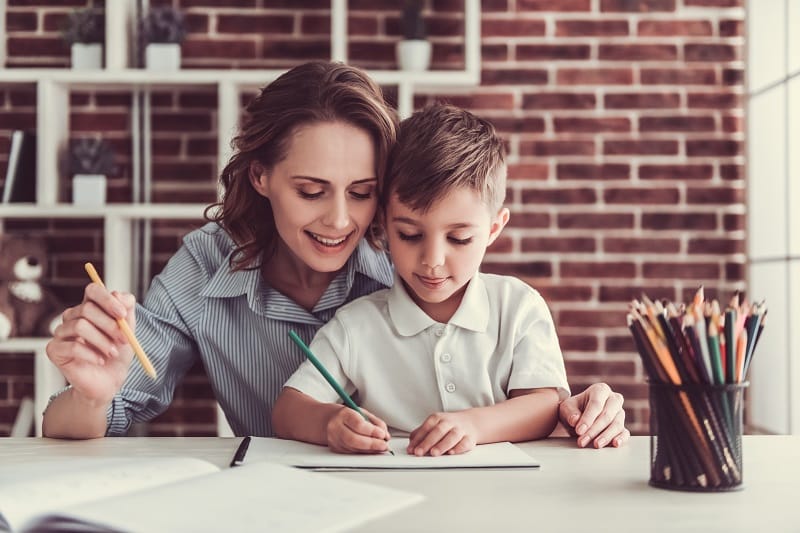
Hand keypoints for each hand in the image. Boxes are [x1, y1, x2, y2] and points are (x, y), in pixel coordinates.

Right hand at [45, 282, 136, 406]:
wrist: (108, 382)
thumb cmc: (117, 354)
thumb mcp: (128, 330)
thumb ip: (126, 310)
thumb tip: (120, 295)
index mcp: (90, 307)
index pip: (93, 290)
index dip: (107, 299)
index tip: (122, 315)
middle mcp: (72, 316)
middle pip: (87, 309)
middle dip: (110, 325)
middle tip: (124, 340)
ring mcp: (61, 333)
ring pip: (80, 326)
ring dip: (102, 341)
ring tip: (112, 353)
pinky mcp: (54, 350)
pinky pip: (72, 346)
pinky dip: (91, 354)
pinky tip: (100, 361)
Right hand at [325, 407, 390, 453]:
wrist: (324, 420)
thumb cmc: (344, 415)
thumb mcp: (360, 412)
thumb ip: (374, 422)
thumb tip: (385, 435)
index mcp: (343, 414)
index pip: (358, 424)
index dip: (372, 431)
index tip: (382, 434)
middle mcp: (336, 427)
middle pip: (354, 439)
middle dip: (372, 444)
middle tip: (384, 445)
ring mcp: (334, 440)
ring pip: (353, 448)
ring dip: (370, 450)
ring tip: (380, 448)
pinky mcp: (336, 449)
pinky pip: (352, 453)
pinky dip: (364, 452)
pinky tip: (372, 450)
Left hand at [407, 411, 476, 456]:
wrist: (470, 422)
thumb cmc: (448, 426)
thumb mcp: (433, 425)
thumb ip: (421, 434)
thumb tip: (411, 445)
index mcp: (437, 418)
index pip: (426, 428)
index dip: (418, 439)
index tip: (411, 449)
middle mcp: (449, 423)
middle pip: (438, 431)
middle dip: (428, 442)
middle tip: (419, 452)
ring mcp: (460, 430)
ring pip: (452, 436)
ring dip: (442, 445)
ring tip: (434, 453)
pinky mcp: (469, 438)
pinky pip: (465, 442)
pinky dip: (458, 448)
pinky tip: (451, 453)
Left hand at [559, 383, 629, 448]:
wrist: (578, 417)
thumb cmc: (574, 409)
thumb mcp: (566, 408)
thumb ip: (569, 412)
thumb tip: (575, 420)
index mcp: (600, 390)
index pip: (596, 404)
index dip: (587, 418)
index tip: (579, 430)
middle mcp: (613, 400)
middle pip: (607, 415)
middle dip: (594, 430)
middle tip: (583, 440)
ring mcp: (620, 413)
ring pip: (617, 424)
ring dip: (606, 436)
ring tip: (595, 445)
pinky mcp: (623, 426)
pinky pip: (625, 433)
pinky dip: (621, 439)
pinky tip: (615, 444)